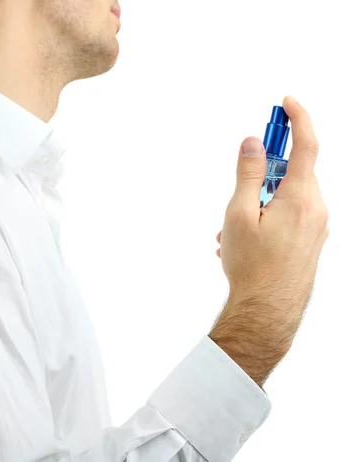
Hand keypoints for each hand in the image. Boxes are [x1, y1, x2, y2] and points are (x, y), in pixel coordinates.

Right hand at [210, 96, 328, 385]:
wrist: (268, 311)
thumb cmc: (253, 266)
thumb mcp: (239, 213)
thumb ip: (247, 174)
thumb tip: (252, 143)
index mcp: (302, 198)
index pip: (307, 145)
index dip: (297, 119)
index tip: (287, 104)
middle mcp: (316, 210)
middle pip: (292, 173)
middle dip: (262, 175)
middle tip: (240, 182)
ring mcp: (316, 228)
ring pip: (286, 199)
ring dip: (258, 204)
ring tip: (231, 230)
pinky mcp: (310, 243)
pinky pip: (289, 218)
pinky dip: (266, 219)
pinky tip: (243, 240)